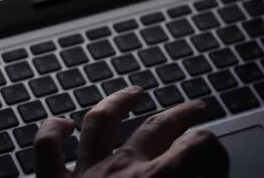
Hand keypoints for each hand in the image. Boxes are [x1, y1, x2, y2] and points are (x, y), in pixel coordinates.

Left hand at [33, 86, 228, 177]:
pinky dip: (51, 131)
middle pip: (158, 126)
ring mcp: (85, 172)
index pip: (199, 147)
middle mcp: (122, 169)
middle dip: (183, 115)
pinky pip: (46, 148)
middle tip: (197, 109)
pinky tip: (63, 123)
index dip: (215, 149)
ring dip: (120, 102)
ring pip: (101, 120)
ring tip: (136, 93)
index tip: (217, 156)